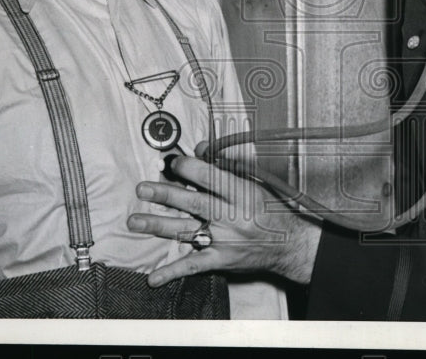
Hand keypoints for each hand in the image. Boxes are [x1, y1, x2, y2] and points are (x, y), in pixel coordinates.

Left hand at [128, 152, 321, 286]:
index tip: (173, 162)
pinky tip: (154, 276)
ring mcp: (224, 240)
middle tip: (142, 189)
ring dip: (159, 226)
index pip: (211, 177)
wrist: (290, 244)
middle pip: (193, 203)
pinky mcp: (221, 260)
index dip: (189, 168)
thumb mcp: (254, 181)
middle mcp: (231, 216)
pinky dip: (172, 272)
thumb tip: (199, 149)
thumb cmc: (271, 209)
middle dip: (165, 195)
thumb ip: (225, 165)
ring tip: (136, 221)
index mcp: (240, 193)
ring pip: (187, 231)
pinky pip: (194, 266)